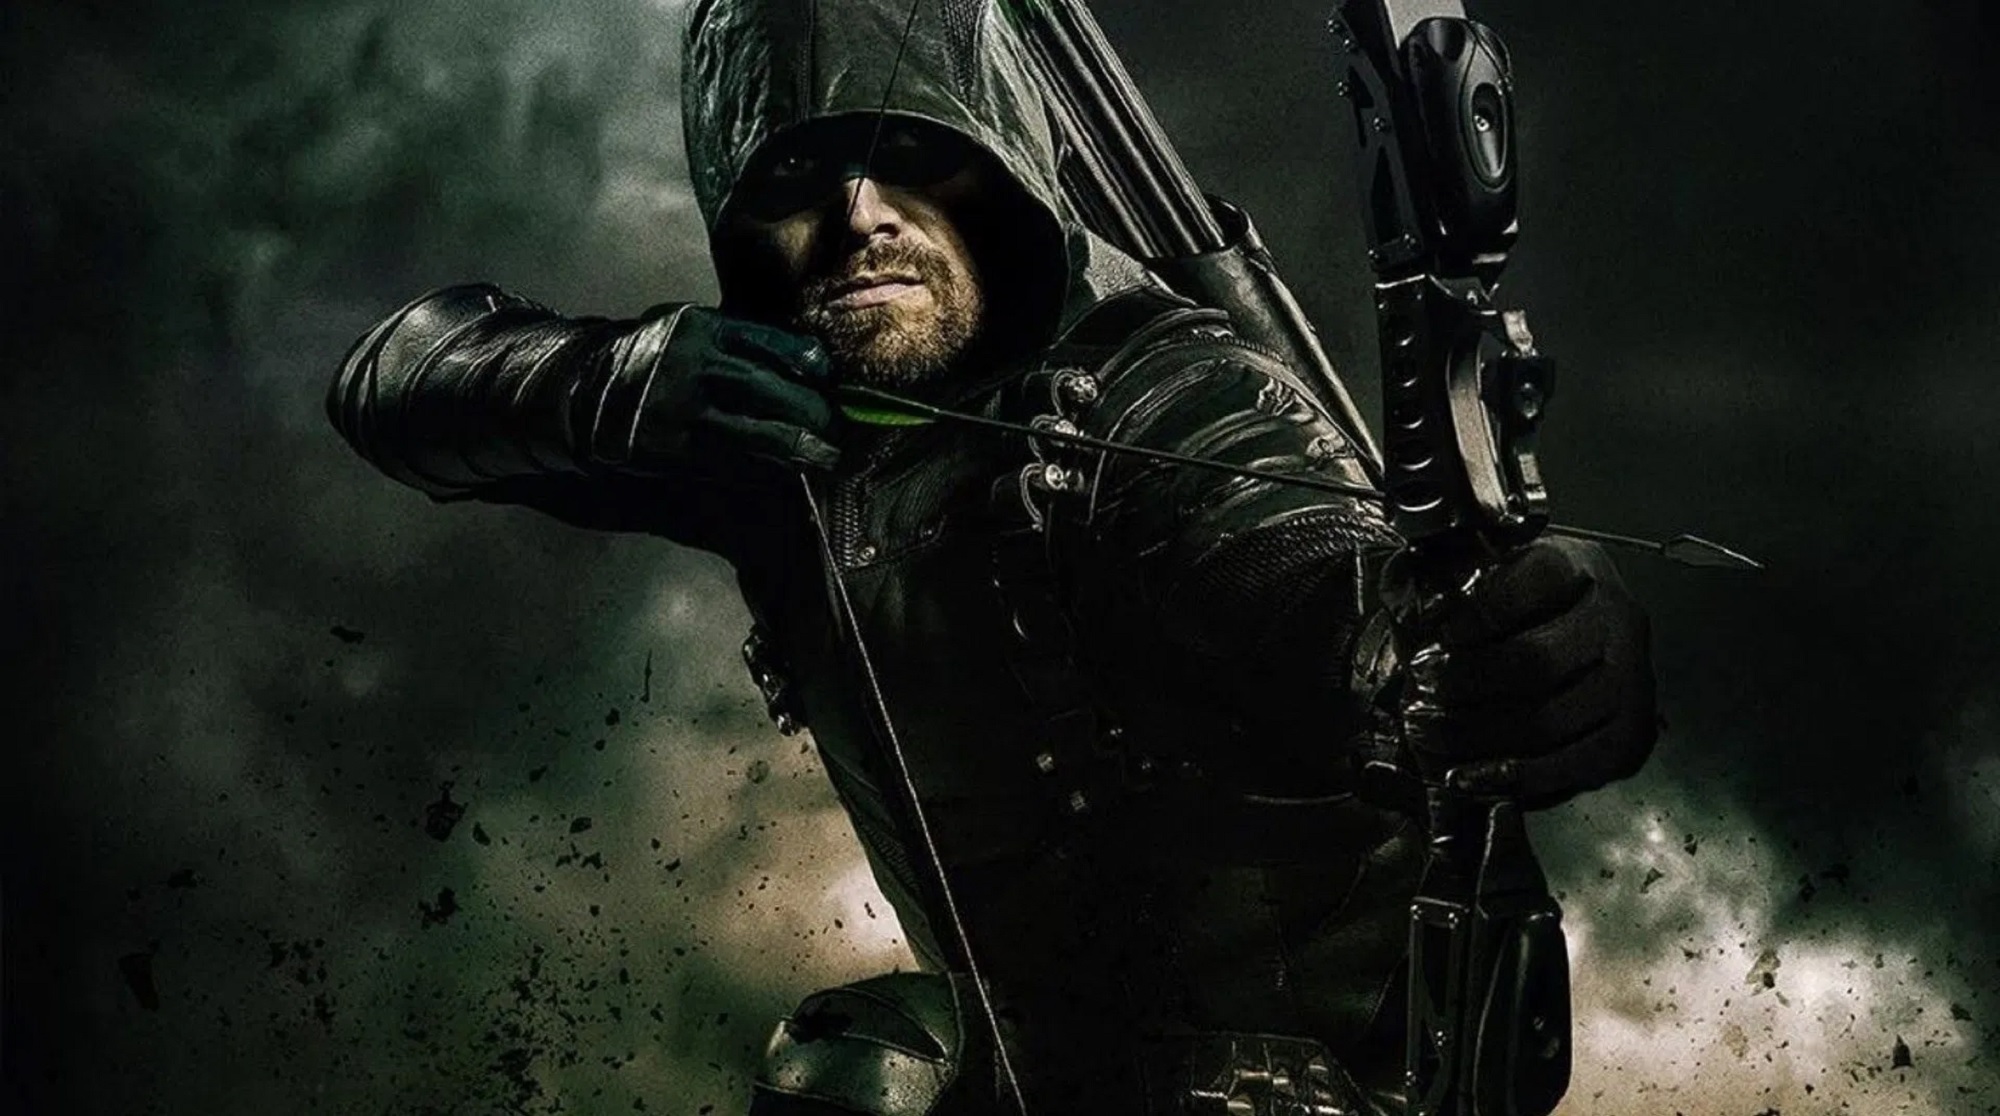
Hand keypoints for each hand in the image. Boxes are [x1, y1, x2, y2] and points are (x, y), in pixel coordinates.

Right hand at [630, 307, 839, 471]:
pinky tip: (786, 470)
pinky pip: (733, 463)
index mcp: (700, 330)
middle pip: (768, 389)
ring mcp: (684, 413)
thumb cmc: (652, 357)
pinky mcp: (676, 451)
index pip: (767, 342)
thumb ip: (734, 340)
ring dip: (798, 448)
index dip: (805, 359)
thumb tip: (803, 361)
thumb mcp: (685, 328)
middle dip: (810, 409)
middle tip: (834, 423)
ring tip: (825, 456)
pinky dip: (765, 468)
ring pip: (757, 434)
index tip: (827, 373)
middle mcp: (694, 369)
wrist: (586, 391)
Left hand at [1391, 537, 1657, 807]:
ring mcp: (1633, 682)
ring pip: (1550, 720)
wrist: (1574, 643)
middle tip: (1420, 684)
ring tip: (1424, 729)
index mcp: (1579, 568)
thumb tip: (1417, 598)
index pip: (1536, 581)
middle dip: (1468, 679)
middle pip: (1538, 661)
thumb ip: (1451, 577)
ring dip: (1476, 732)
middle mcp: (1619, 622)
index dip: (1483, 610)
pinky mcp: (1631, 736)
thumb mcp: (1485, 570)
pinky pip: (1574, 766)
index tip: (1439, 630)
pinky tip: (1465, 776)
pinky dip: (1514, 776)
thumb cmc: (1512, 606)